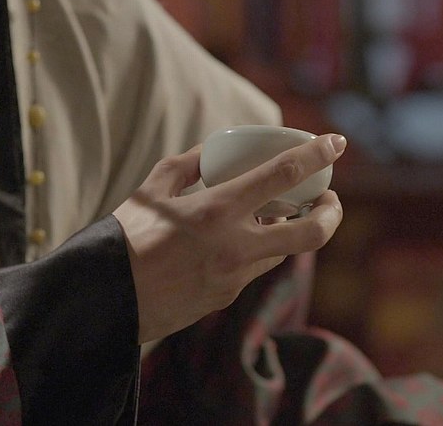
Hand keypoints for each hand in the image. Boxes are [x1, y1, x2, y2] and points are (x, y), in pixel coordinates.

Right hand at [113, 134, 345, 343]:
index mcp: (217, 210)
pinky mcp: (226, 298)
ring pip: (283, 251)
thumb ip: (189, 164)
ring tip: (281, 215)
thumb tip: (216, 149)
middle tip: (330, 199)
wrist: (106, 300)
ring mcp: (235, 277)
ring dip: (290, 231)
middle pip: (311, 232)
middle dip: (332, 213)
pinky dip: (255, 251)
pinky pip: (253, 269)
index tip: (336, 142)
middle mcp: (234, 246)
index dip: (317, 155)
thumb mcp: (153, 188)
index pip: (284, 175)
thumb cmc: (125, 237)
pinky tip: (237, 242)